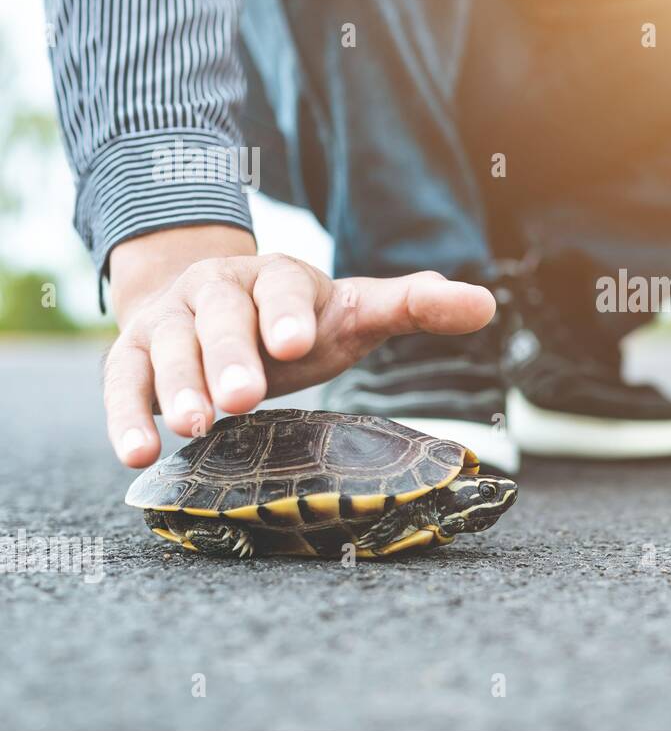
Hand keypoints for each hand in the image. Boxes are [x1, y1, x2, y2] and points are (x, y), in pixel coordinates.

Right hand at [105, 225, 495, 466]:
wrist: (208, 305)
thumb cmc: (297, 319)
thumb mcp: (356, 312)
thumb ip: (415, 306)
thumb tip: (487, 303)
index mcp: (279, 276)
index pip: (285, 287)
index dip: (288, 312)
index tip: (297, 342)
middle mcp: (218, 291)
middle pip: (220, 317)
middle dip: (230, 355)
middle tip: (242, 398)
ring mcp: (169, 320)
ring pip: (168, 348)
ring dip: (179, 386)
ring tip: (197, 425)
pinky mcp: (131, 355)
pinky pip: (123, 382)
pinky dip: (127, 416)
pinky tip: (140, 453)